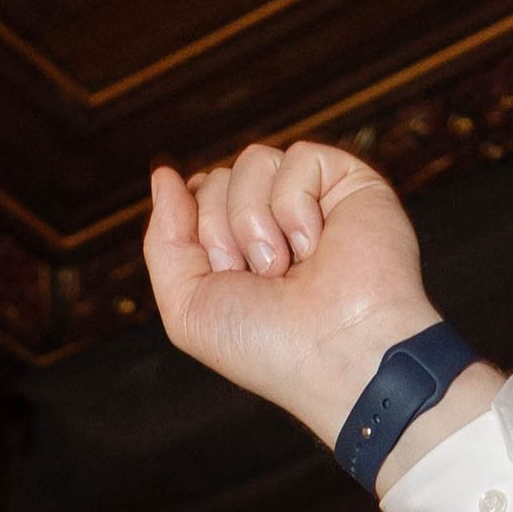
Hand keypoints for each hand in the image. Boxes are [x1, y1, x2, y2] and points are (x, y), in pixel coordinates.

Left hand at [142, 138, 492, 455]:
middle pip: (217, 178)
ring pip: (253, 160)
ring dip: (256, 221)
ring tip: (285, 266)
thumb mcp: (187, 308)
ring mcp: (311, 201)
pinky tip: (315, 245)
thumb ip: (164, 240)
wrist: (336, 354)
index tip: (223, 275)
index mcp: (237, 251)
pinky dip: (295, 205)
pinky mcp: (348, 182)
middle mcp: (273, 223)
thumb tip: (164, 175)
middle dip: (223, 231)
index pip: (196, 198)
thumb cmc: (267, 346)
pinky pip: (296, 157)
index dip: (197, 230)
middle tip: (260, 279)